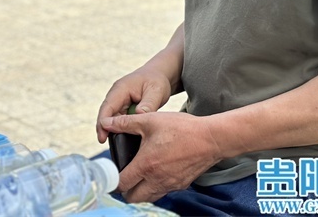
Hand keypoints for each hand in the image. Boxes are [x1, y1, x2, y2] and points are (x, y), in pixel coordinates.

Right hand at [96, 68, 172, 142]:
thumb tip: (138, 116)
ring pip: (113, 118)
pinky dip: (121, 127)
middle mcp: (116, 95)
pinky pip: (120, 119)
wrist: (160, 75)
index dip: (103, 122)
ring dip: (113, 129)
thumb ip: (148, 104)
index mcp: (121, 89)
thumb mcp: (156, 91)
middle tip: (103, 143)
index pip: (108, 106)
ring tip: (117, 144)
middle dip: (104, 128)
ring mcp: (119, 101)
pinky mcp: (124, 107)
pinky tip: (126, 137)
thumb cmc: (157, 81)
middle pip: (106, 114)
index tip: (102, 136)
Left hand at [100, 111, 222, 202]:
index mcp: (146, 165)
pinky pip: (162, 192)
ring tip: (137, 174)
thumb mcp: (149, 120)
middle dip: (124, 189)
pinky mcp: (181, 185)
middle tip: (123, 174)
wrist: (211, 138)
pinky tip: (155, 171)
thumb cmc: (181, 128)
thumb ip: (125, 123)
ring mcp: (170, 184)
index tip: (110, 173)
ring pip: (148, 197)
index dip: (112, 180)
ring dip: (139, 190)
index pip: (122, 184)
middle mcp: (157, 180)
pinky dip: (154, 187)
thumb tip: (106, 123)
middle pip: (133, 197)